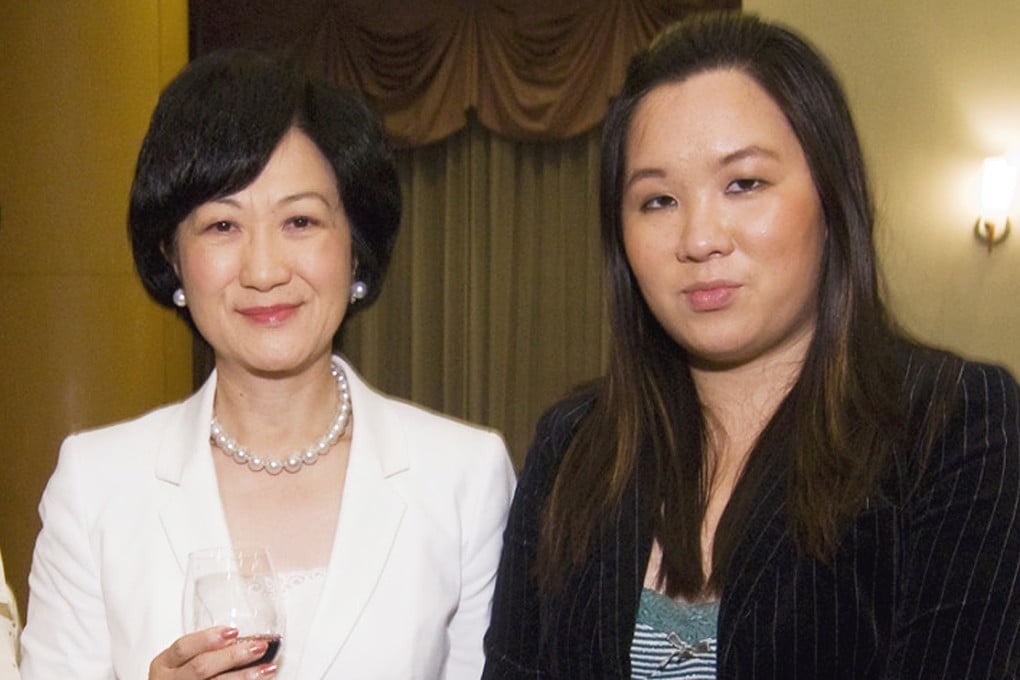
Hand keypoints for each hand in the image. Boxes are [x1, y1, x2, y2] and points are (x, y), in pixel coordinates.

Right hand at [149, 626, 277, 678]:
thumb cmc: (179, 677)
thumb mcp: (179, 662)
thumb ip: (202, 650)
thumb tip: (243, 637)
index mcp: (164, 664)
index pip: (183, 647)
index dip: (207, 639)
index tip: (233, 632)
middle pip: (201, 667)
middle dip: (232, 657)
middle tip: (258, 647)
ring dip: (245, 677)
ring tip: (267, 668)